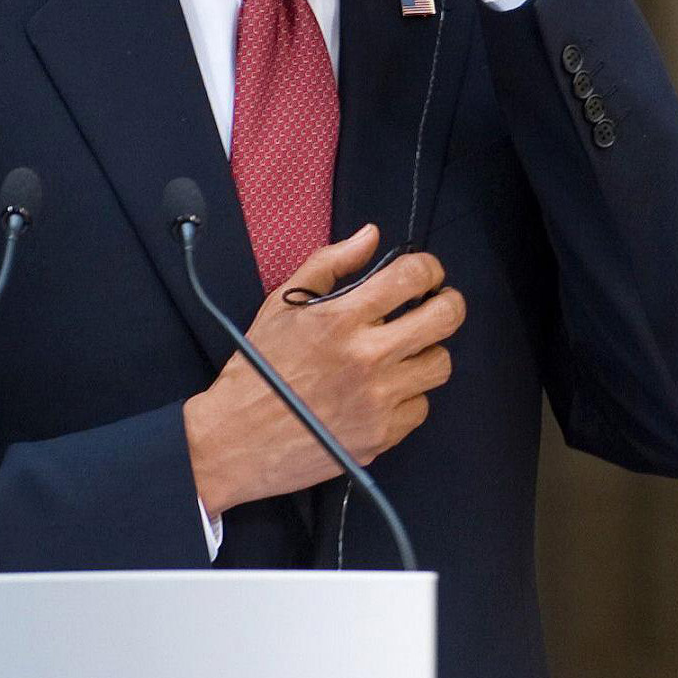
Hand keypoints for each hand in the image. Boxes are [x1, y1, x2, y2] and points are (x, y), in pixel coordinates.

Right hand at [184, 227, 467, 516]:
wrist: (231, 442)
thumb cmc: (255, 371)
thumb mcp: (281, 306)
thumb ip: (330, 264)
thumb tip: (371, 235)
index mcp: (340, 319)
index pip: (413, 276)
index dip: (428, 268)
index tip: (424, 274)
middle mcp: (366, 357)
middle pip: (447, 317)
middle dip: (447, 304)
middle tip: (434, 306)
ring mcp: (377, 399)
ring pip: (440, 363)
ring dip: (426, 353)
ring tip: (402, 353)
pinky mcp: (381, 435)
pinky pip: (421, 406)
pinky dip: (407, 398)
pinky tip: (381, 392)